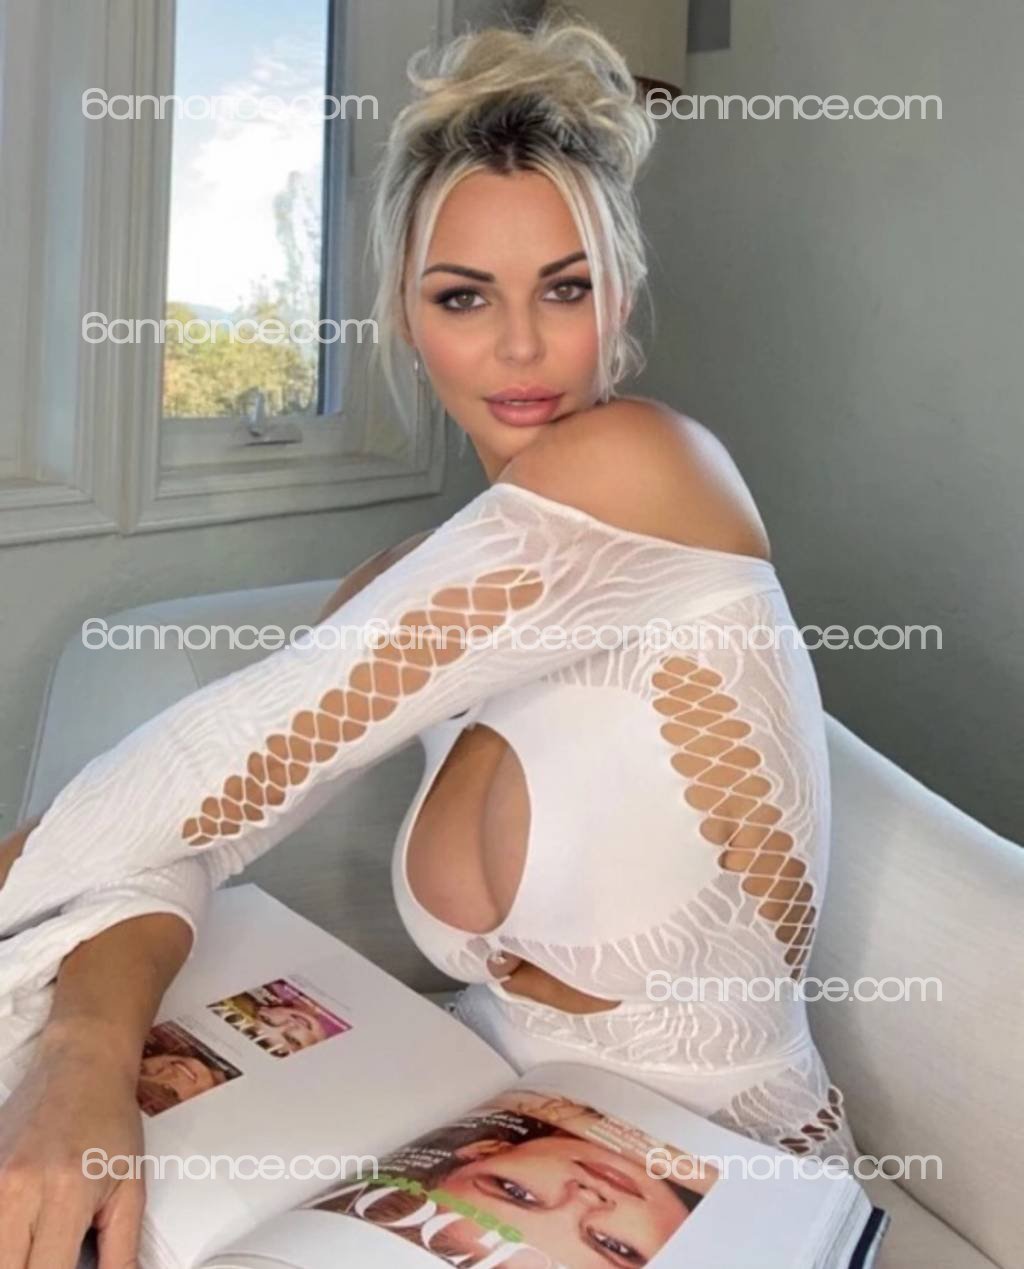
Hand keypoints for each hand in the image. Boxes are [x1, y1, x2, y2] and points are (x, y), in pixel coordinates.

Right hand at [0, 1024, 145, 1268]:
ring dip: (13, 1259)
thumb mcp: (130, 1187)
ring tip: (37, 1251)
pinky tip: (18, 1238)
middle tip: (54, 1261)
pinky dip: (3, 1241)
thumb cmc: (111, 1122)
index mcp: (65, 1195)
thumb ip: (121, 1250)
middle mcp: (18, 1191)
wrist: (80, 1063)